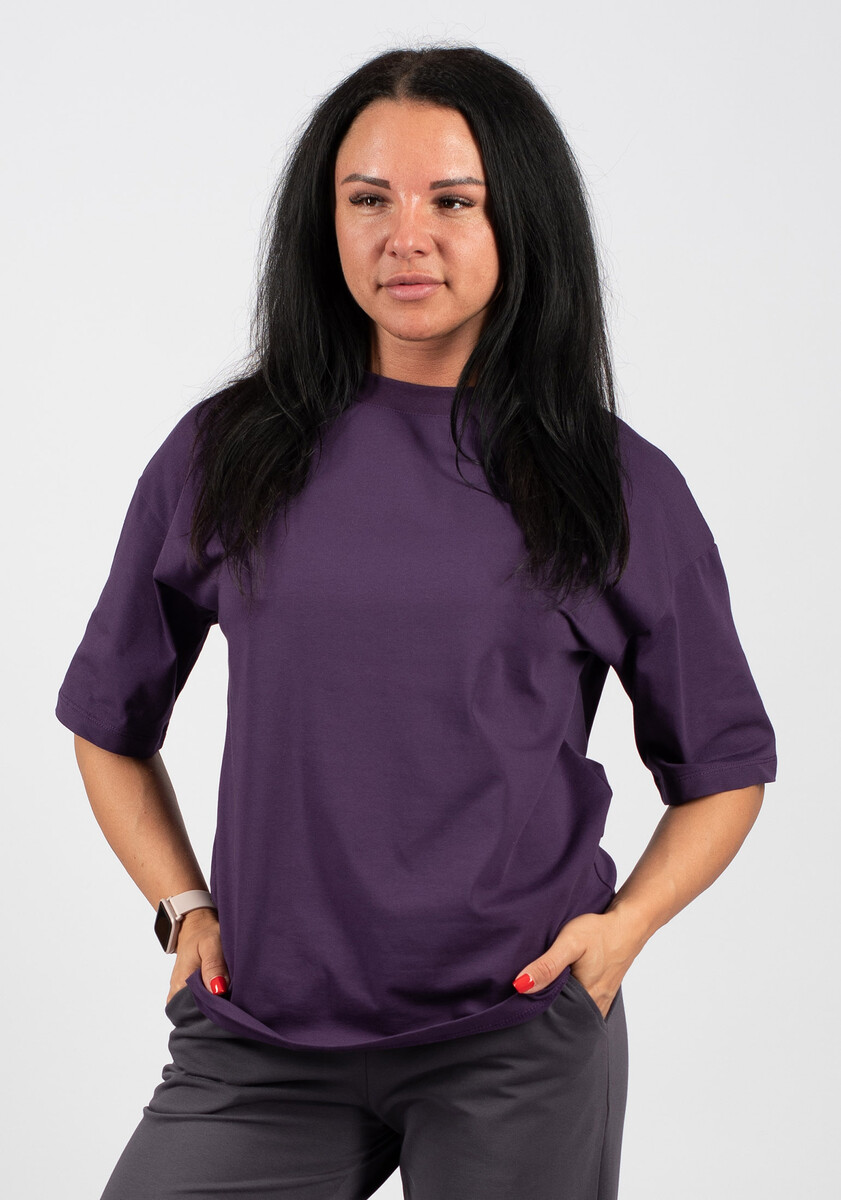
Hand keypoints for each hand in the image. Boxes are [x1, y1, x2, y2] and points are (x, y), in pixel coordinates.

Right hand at [166, 907, 229, 1003]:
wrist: (194, 927)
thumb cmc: (204, 934)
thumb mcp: (211, 944)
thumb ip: (214, 966)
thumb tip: (218, 990)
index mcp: (180, 986)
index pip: (199, 1012)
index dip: (217, 1011)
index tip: (232, 1004)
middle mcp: (176, 995)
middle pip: (199, 1015)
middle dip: (217, 1011)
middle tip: (234, 999)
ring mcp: (179, 996)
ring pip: (200, 1012)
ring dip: (214, 1007)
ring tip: (229, 996)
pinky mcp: (185, 994)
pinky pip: (198, 1006)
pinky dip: (211, 1004)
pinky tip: (222, 996)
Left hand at [512, 909, 643, 1019]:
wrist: (628, 924)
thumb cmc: (600, 932)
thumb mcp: (569, 943)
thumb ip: (547, 966)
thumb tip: (521, 986)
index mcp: (586, 998)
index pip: (553, 1019)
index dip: (534, 1012)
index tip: (519, 1004)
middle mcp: (595, 1005)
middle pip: (563, 1018)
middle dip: (545, 1012)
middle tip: (526, 999)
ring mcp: (601, 1000)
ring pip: (573, 1012)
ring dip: (559, 1006)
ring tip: (541, 994)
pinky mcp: (603, 993)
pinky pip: (583, 1005)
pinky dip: (571, 1000)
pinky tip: (562, 989)